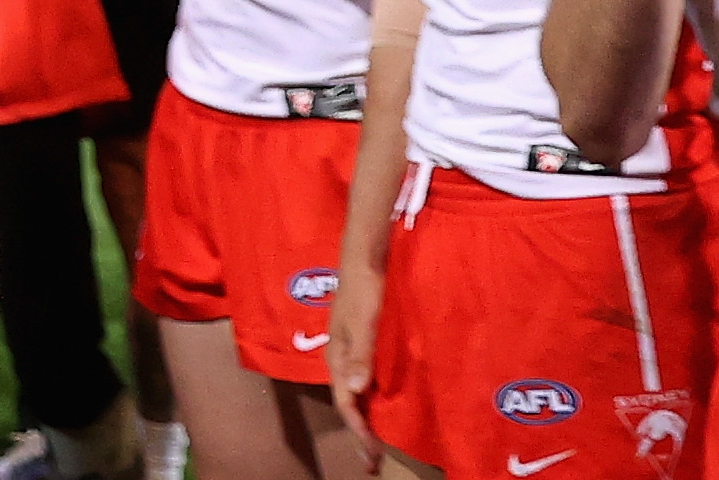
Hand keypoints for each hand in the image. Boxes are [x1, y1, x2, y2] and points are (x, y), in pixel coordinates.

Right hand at [325, 257, 386, 473]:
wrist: (364, 259)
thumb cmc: (364, 290)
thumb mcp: (363, 323)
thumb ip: (360, 356)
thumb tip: (355, 392)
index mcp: (336, 357)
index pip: (345, 403)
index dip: (358, 430)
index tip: (371, 454)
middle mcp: (340, 358)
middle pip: (347, 402)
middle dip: (359, 432)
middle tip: (372, 461)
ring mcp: (350, 351)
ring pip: (353, 393)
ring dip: (364, 418)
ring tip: (376, 441)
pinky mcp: (360, 343)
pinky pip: (362, 380)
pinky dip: (370, 399)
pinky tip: (381, 403)